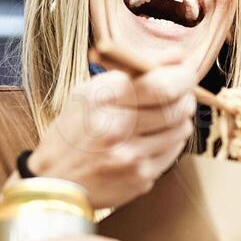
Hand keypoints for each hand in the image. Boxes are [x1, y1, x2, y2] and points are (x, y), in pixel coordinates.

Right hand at [28, 57, 197, 208]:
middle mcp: (115, 128)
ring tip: (161, 118)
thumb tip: (179, 56)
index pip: (162, 84)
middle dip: (185, 97)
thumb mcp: (91, 92)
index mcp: (100, 99)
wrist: (55, 183)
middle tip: (179, 94)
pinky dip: (170, 141)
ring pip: (181, 129)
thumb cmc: (74, 131)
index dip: (183, 77)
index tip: (184, 73)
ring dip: (178, 120)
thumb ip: (135, 70)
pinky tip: (152, 140)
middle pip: (178, 107)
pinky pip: (174, 152)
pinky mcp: (141, 178)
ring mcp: (130, 157)